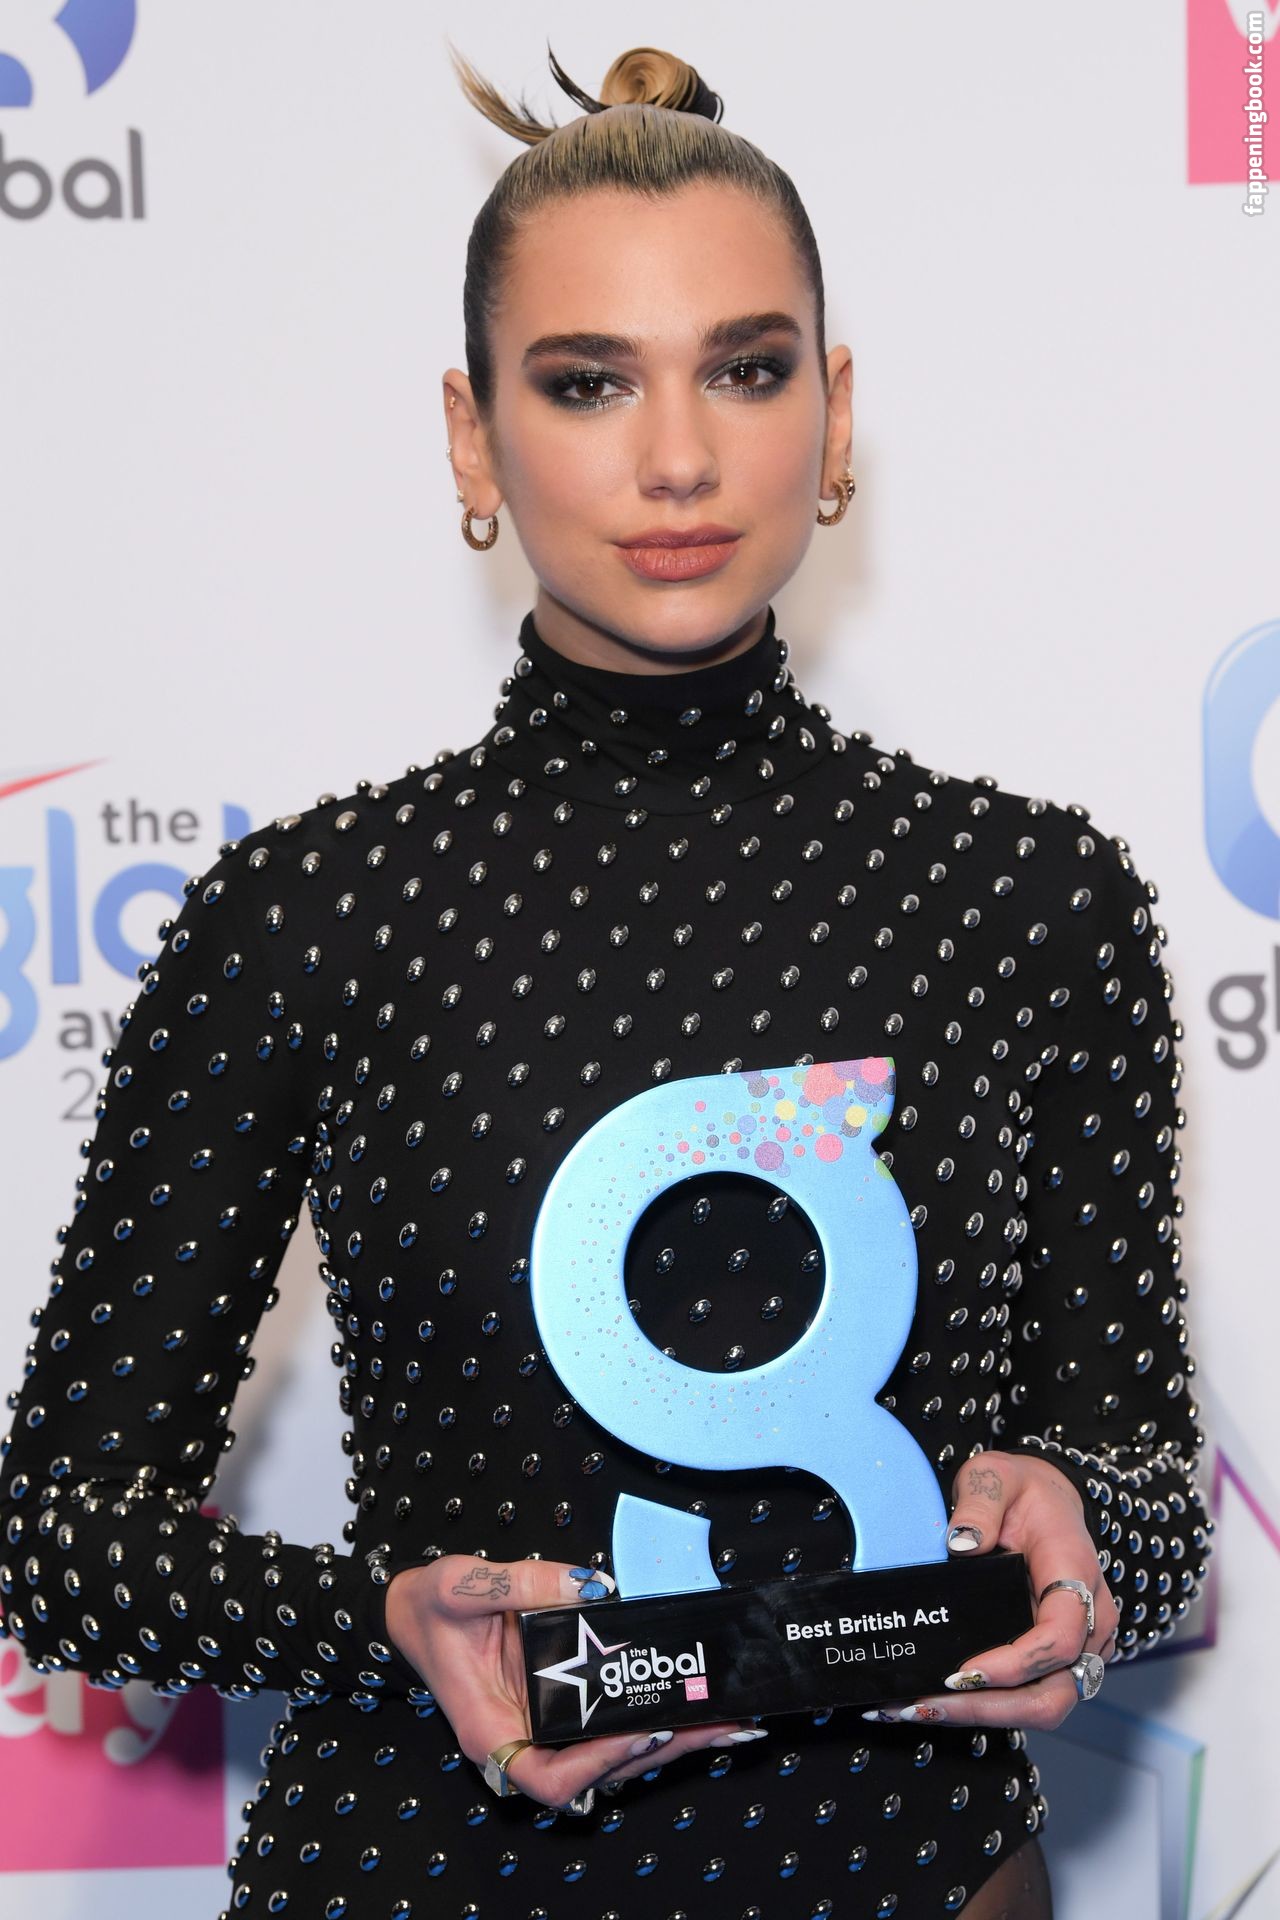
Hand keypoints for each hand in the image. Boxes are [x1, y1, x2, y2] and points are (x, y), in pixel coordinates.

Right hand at [384, 1555, 764, 1810]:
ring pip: (610, 1752)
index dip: (597, 1765)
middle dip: (661, 1751)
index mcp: (488, 1727)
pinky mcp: (558, 1704)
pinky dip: (650, 1715)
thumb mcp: (461, 1584)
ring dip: (669, 1739)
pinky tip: (692, 1703)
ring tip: (725, 1718)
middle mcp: (519, 1738)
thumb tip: (593, 1587)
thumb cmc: (428, 1606)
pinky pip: (607, 1722)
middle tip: (720, 1725)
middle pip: (597, 1770)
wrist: (409, 1611)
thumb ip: (521, 1582)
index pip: (547, 1778)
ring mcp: (541, 1724)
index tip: (641, 1733)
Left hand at [861, 1450, 1119, 1729]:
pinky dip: (985, 1706)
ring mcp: (1080, 1646)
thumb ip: (980, 1502)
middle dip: (989, 1708)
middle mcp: (1090, 1620)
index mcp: (1077, 1572)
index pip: (1061, 1637)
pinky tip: (934, 1700)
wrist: (1048, 1501)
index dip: (1016, 1664)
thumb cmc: (1023, 1490)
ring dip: (982, 1715)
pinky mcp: (1059, 1660)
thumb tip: (962, 1542)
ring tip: (918, 1707)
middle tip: (926, 1703)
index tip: (963, 1670)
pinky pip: (1029, 1697)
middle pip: (1055, 1693)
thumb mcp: (995, 1476)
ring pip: (1042, 1705)